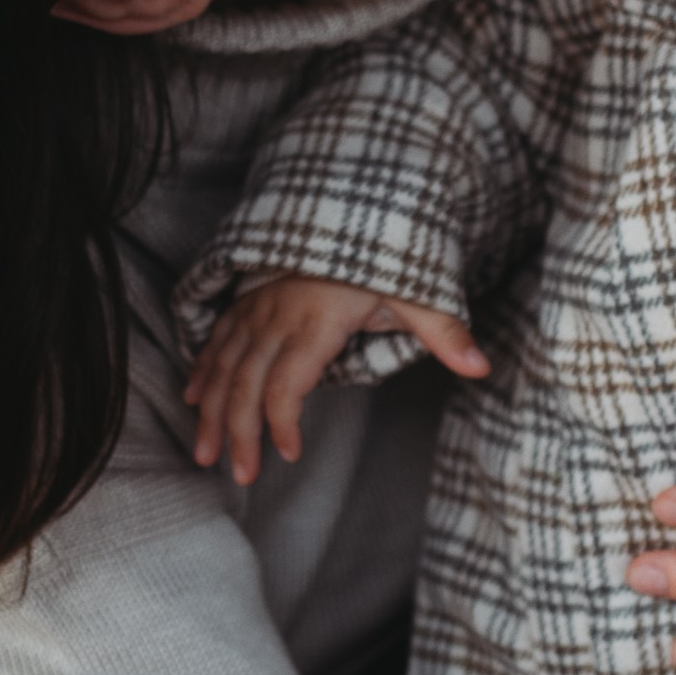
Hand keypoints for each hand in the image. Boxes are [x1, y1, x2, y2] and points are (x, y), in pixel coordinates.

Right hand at [185, 276, 485, 485]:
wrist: (352, 198)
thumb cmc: (385, 251)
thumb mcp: (419, 289)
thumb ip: (444, 332)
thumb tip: (482, 367)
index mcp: (316, 320)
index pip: (288, 383)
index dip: (283, 422)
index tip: (290, 454)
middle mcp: (278, 315)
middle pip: (247, 383)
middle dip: (238, 433)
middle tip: (239, 476)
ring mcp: (258, 306)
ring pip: (224, 363)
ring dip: (211, 411)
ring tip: (203, 454)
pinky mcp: (248, 298)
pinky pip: (217, 336)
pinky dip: (203, 368)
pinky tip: (193, 397)